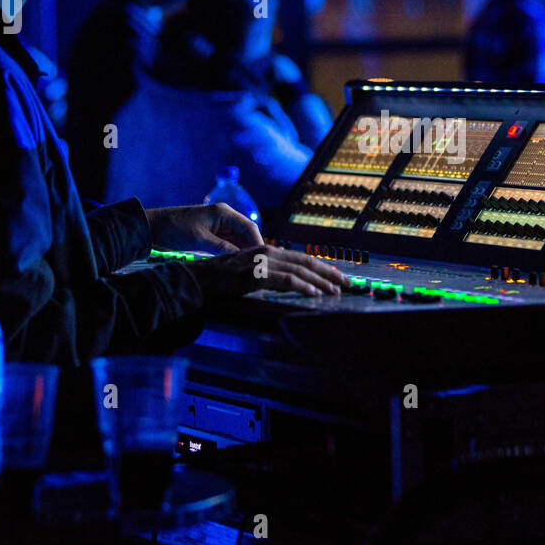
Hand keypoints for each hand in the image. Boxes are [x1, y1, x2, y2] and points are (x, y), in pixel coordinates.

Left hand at [145, 203, 261, 254]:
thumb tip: (241, 258)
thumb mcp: (199, 240)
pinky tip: (237, 264)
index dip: (258, 242)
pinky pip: (229, 243)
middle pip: (247, 233)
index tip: (264, 258)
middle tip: (260, 265)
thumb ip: (222, 247)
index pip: (249, 227)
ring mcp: (219, 225)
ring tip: (251, 267)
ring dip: (244, 251)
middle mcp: (225, 217)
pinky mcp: (213, 234)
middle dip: (254, 248)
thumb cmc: (175, 229)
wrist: (155, 227)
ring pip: (239, 239)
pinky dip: (234, 252)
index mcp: (224, 213)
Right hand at [187, 245, 347, 298]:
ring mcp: (262, 263)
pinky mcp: (256, 276)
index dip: (322, 267)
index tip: (338, 277)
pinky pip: (286, 281)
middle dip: (330, 273)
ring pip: (300, 271)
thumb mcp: (248, 272)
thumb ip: (267, 274)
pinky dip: (304, 287)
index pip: (301, 258)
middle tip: (347, 284)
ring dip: (321, 282)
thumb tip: (287, 283)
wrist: (196, 279)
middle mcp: (268, 252)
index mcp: (267, 250)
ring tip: (336, 292)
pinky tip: (315, 294)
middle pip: (306, 262)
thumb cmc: (220, 278)